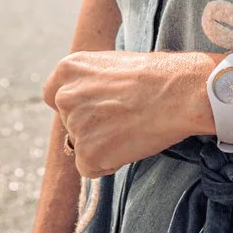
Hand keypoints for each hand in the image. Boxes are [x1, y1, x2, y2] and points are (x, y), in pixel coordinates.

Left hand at [42, 49, 215, 177]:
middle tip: (124, 120)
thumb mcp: (114, 64)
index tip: (94, 109)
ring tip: (133, 128)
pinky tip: (130, 145)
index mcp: (68, 69)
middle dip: (92, 127)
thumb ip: (92, 83)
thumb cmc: (158, 76)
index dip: (76, 106)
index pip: (54, 96)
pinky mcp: (87, 154)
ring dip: (104, 145)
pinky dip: (109, 163)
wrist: (179, 93)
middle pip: (70, 123)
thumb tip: (92, 103)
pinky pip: (91, 168)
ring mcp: (75, 126)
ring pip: (83, 146)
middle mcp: (65, 97)